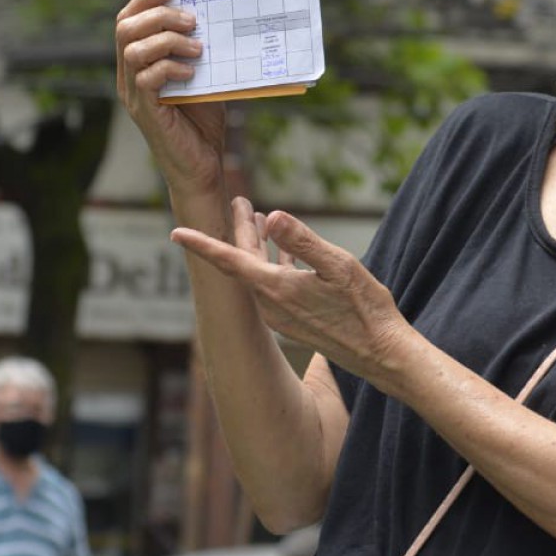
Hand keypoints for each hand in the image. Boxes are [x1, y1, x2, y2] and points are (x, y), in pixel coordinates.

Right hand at [115, 0, 227, 195]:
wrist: (203, 166)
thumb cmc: (203, 121)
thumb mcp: (204, 76)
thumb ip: (199, 50)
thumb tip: (214, 14)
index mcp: (138, 63)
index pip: (128, 19)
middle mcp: (129, 76)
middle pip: (125, 28)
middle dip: (159, 14)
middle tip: (192, 18)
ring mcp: (134, 95)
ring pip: (133, 50)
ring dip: (168, 40)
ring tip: (198, 47)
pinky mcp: (146, 112)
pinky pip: (146, 78)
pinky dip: (169, 68)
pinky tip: (192, 73)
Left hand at [171, 199, 412, 382]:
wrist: (380, 353)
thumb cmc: (366, 309)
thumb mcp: (340, 266)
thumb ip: (304, 241)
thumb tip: (273, 216)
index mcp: (277, 289)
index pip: (230, 262)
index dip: (202, 244)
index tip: (175, 232)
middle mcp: (271, 305)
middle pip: (243, 264)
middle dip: (238, 232)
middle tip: (237, 202)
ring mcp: (280, 316)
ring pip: (257, 275)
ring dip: (257, 247)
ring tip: (259, 218)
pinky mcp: (292, 321)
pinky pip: (272, 286)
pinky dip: (272, 263)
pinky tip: (283, 251)